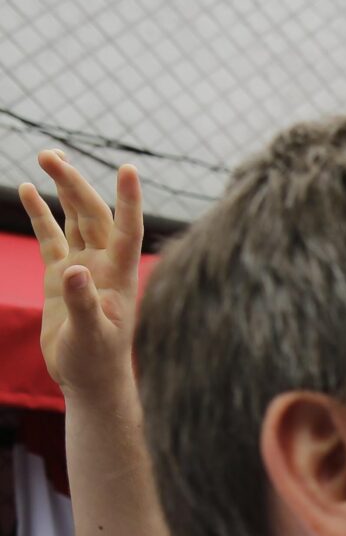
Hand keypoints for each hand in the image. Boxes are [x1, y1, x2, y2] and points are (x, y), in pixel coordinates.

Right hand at [17, 152, 144, 403]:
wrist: (90, 380)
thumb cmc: (97, 362)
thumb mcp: (91, 336)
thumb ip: (82, 303)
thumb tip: (75, 270)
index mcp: (119, 276)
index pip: (127, 230)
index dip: (129, 200)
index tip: (129, 169)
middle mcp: (104, 265)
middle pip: (92, 214)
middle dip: (74, 183)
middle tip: (51, 155)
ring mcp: (82, 267)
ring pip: (74, 218)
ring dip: (63, 189)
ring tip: (47, 157)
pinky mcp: (61, 276)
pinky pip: (51, 237)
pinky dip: (41, 214)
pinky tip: (27, 189)